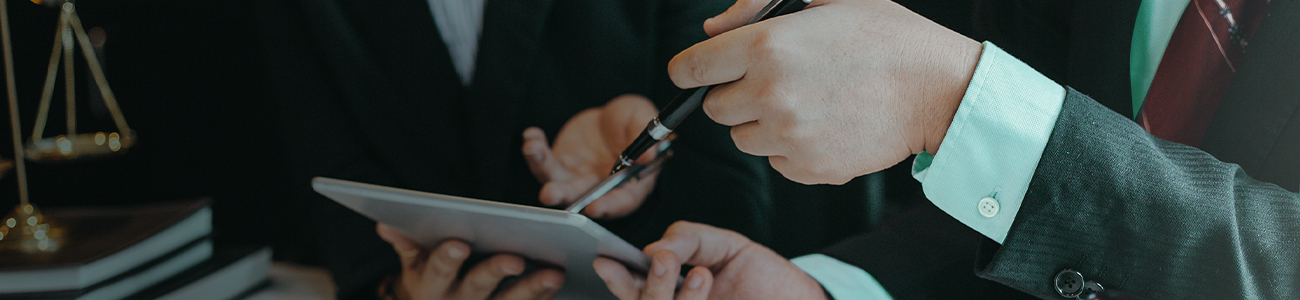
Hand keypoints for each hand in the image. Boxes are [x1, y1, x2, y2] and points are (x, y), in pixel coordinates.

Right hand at [375, 223, 564, 299]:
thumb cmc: (429, 277)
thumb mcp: (413, 264)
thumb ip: (406, 244)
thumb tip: (385, 226)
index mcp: (430, 285)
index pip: (437, 269)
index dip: (447, 258)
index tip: (460, 243)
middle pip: (477, 287)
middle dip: (495, 272)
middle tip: (516, 259)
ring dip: (532, 289)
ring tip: (552, 274)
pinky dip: (544, 298)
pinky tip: (558, 282)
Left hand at [522, 95, 660, 218]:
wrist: (609, 116)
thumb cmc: (632, 120)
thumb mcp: (642, 118)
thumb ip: (645, 137)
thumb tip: (647, 156)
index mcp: (630, 182)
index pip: (622, 200)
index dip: (609, 206)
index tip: (594, 208)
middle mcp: (602, 187)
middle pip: (583, 197)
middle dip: (564, 195)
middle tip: (548, 193)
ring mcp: (578, 179)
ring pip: (558, 181)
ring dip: (542, 168)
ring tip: (533, 149)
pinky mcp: (560, 166)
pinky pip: (544, 162)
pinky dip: (535, 150)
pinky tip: (532, 136)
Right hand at [593, 221, 826, 299]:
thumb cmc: (763, 276)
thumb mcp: (725, 245)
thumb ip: (688, 238)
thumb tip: (653, 249)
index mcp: (671, 289)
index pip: (633, 287)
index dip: (616, 275)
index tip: (607, 259)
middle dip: (648, 286)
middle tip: (663, 262)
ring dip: (676, 297)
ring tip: (701, 274)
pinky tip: (706, 283)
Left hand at [672, 0, 982, 183]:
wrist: (938, 88)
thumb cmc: (885, 36)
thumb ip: (755, 6)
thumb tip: (711, 31)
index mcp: (766, 46)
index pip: (692, 68)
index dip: (690, 70)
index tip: (694, 72)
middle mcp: (770, 94)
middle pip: (714, 108)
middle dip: (733, 94)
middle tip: (771, 81)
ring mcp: (788, 136)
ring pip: (742, 139)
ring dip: (760, 124)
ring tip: (804, 102)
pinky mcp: (808, 168)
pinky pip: (775, 162)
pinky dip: (789, 149)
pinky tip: (822, 125)